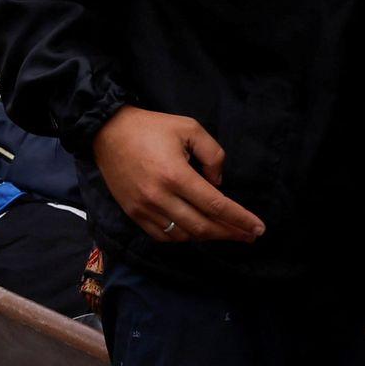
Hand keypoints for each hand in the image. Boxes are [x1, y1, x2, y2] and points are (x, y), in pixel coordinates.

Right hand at [90, 107, 264, 243]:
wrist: (107, 133)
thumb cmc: (151, 127)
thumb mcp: (190, 128)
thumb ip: (213, 154)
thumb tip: (218, 182)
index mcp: (176, 175)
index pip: (215, 205)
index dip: (239, 219)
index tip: (257, 229)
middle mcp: (160, 197)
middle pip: (202, 227)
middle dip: (230, 233)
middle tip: (248, 236)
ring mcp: (144, 208)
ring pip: (183, 235)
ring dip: (207, 237)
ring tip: (224, 232)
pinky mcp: (133, 213)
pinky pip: (162, 236)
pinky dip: (183, 237)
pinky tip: (196, 231)